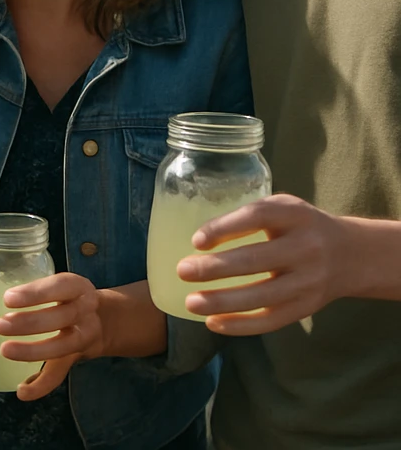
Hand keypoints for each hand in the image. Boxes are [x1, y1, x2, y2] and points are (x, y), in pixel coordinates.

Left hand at [0, 273, 102, 401]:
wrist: (104, 320)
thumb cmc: (69, 296)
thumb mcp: (60, 284)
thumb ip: (36, 289)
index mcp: (77, 287)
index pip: (59, 286)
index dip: (35, 293)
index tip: (8, 299)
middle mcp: (85, 311)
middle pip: (61, 317)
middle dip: (29, 323)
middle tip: (0, 325)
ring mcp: (83, 337)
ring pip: (61, 347)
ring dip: (32, 352)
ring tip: (5, 350)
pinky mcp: (76, 359)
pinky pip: (61, 374)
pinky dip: (41, 386)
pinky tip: (22, 391)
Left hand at [178, 193, 347, 334]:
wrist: (351, 255)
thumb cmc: (299, 225)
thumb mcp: (281, 207)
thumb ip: (248, 215)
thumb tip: (198, 237)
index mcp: (294, 214)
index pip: (256, 218)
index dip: (225, 228)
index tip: (196, 241)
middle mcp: (305, 247)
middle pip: (256, 261)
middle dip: (215, 268)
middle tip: (182, 271)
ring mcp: (308, 281)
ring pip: (262, 296)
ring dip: (223, 301)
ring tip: (191, 302)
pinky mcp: (307, 307)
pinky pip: (272, 320)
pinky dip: (241, 325)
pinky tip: (212, 323)